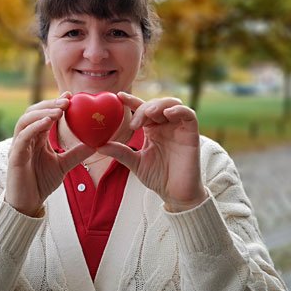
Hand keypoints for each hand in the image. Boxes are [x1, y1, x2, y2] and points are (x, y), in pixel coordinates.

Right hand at [6, 93, 93, 215]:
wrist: (28, 204)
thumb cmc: (41, 182)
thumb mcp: (64, 165)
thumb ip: (77, 154)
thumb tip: (97, 144)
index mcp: (36, 138)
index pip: (44, 114)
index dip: (55, 103)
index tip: (70, 96)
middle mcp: (26, 138)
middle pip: (33, 112)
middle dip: (49, 104)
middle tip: (67, 100)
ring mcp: (18, 146)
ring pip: (25, 121)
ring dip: (42, 112)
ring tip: (59, 110)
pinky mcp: (14, 156)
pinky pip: (22, 137)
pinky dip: (34, 127)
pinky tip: (47, 122)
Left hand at [97, 92, 206, 211]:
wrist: (176, 194)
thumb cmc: (158, 178)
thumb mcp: (135, 163)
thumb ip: (120, 152)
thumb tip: (99, 145)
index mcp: (152, 130)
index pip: (142, 110)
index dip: (131, 101)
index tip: (119, 96)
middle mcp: (165, 126)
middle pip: (156, 105)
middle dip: (144, 109)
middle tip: (134, 124)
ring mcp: (179, 128)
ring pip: (172, 104)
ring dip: (160, 105)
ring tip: (149, 114)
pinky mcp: (191, 134)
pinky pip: (189, 115)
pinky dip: (179, 110)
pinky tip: (168, 114)